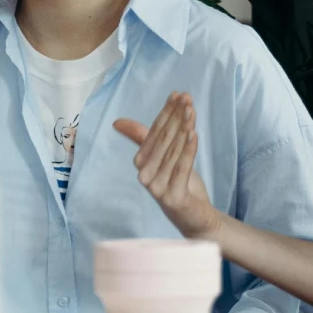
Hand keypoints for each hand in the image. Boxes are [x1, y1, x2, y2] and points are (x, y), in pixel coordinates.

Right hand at [113, 92, 223, 239]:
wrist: (195, 218)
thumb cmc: (179, 184)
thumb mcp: (164, 158)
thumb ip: (144, 138)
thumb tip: (117, 122)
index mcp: (140, 163)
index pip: (153, 132)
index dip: (166, 112)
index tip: (178, 95)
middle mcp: (144, 175)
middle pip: (163, 140)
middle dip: (176, 117)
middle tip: (187, 98)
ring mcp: (157, 187)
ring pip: (173, 151)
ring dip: (183, 128)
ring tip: (192, 110)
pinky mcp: (172, 197)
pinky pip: (181, 168)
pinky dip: (187, 150)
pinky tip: (193, 134)